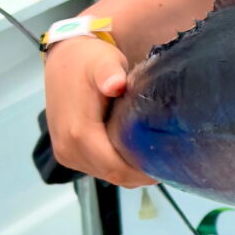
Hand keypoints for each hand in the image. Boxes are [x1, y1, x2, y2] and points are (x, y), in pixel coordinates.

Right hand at [43, 37, 155, 186]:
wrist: (63, 58)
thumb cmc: (88, 60)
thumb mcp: (103, 61)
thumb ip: (109, 73)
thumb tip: (115, 85)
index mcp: (78, 133)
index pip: (116, 168)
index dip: (144, 172)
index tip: (170, 166)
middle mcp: (68, 149)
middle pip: (113, 175)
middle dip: (141, 174)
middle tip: (170, 163)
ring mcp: (66, 153)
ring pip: (106, 175)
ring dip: (130, 171)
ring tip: (156, 158)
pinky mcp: (67, 152)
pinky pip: (97, 168)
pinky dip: (118, 166)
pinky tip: (136, 153)